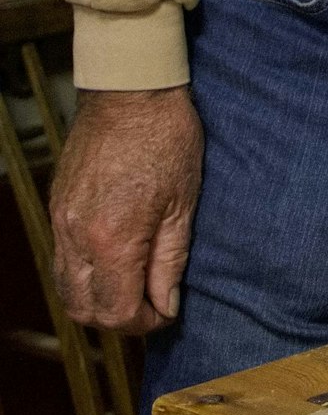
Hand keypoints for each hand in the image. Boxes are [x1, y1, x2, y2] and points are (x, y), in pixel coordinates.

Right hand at [51, 87, 202, 333]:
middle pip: (85, 310)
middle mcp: (77, 238)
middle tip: (151, 306)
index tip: (167, 314)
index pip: (118, 310)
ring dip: (97, 300)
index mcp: (113, 239)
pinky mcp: (56, 209)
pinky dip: (83, 275)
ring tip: (134, 286)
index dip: (145, 323)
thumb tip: (167, 303)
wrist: (130, 92)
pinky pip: (61, 261)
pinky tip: (112, 263)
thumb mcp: (184, 202)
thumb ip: (171, 260)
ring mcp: (60, 223)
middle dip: (118, 319)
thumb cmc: (166, 137)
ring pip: (66, 289)